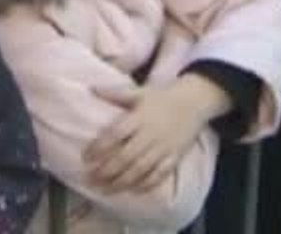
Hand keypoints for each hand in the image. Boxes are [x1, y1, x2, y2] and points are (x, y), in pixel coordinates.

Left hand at [83, 74, 229, 193]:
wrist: (195, 102)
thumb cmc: (162, 97)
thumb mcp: (139, 92)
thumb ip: (114, 93)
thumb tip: (91, 89)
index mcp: (139, 117)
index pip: (115, 134)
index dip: (99, 147)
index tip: (85, 157)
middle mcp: (150, 134)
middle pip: (126, 156)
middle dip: (106, 171)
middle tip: (90, 179)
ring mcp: (163, 148)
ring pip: (140, 169)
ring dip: (120, 182)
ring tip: (104, 189)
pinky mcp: (175, 157)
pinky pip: (159, 175)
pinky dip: (145, 185)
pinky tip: (131, 191)